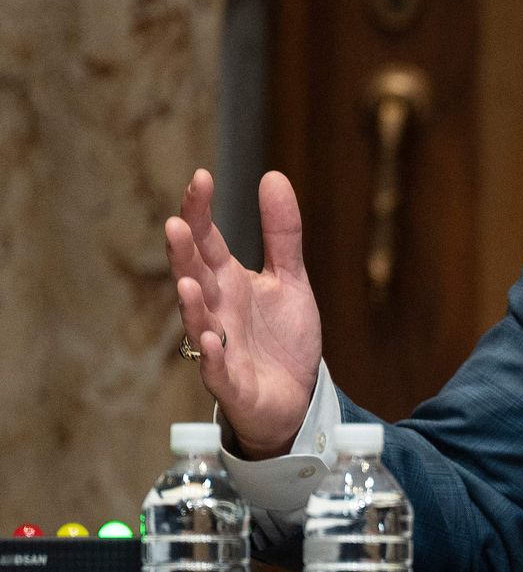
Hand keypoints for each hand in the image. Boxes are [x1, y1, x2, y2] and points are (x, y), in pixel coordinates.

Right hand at [164, 169, 321, 458]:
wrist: (296, 396)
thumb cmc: (282, 336)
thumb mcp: (290, 278)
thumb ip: (281, 233)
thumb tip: (272, 175)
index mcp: (228, 282)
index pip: (208, 241)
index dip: (201, 211)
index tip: (201, 176)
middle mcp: (217, 310)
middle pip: (195, 276)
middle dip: (184, 254)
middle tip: (176, 224)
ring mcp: (219, 347)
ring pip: (199, 322)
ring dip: (191, 303)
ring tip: (187, 280)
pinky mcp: (232, 383)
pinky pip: (217, 369)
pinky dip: (212, 356)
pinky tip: (209, 338)